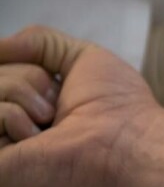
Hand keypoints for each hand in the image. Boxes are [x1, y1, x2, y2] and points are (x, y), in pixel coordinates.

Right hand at [0, 26, 163, 186]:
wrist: (127, 141)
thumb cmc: (116, 104)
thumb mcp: (81, 57)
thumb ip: (38, 42)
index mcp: (29, 104)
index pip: (5, 65)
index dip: (25, 65)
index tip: (56, 81)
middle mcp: (10, 124)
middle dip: (28, 78)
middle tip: (57, 106)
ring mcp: (1, 144)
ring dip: (22, 94)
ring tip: (50, 121)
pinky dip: (11, 116)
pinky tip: (35, 140)